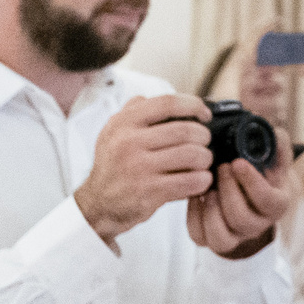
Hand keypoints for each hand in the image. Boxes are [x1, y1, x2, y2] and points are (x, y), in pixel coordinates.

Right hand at [75, 95, 215, 244]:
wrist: (98, 205)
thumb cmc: (112, 168)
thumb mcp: (113, 133)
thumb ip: (134, 111)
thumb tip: (159, 98)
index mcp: (123, 123)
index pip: (167, 103)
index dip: (194, 105)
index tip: (204, 114)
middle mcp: (129, 143)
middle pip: (185, 130)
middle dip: (203, 136)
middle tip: (204, 142)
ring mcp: (139, 168)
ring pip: (191, 155)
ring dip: (205, 158)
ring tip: (203, 161)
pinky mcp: (149, 191)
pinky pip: (189, 181)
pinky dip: (202, 180)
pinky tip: (200, 180)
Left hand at [188, 134, 292, 258]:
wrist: (251, 192)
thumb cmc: (262, 171)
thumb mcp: (274, 156)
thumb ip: (275, 142)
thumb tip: (271, 130)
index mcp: (276, 204)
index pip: (268, 200)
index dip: (252, 182)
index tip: (238, 162)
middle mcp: (258, 224)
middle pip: (241, 218)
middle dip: (228, 191)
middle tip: (221, 167)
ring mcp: (236, 235)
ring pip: (221, 236)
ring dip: (210, 209)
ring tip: (207, 188)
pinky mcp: (214, 239)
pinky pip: (201, 237)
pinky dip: (194, 217)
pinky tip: (196, 197)